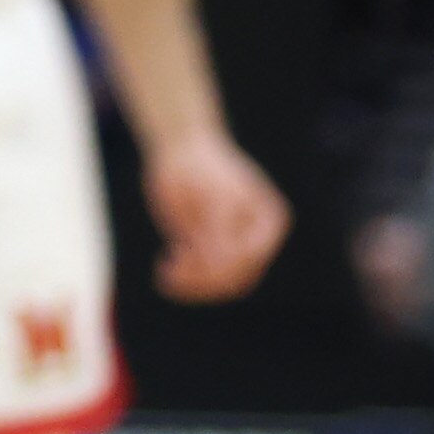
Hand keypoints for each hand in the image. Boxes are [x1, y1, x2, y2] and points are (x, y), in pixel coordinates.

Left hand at [146, 125, 288, 300]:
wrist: (181, 148)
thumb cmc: (195, 164)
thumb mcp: (205, 192)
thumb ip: (216, 227)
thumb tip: (219, 262)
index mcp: (269, 221)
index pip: (249, 258)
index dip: (218, 266)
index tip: (185, 256)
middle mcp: (260, 239)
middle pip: (239, 278)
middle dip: (203, 281)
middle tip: (170, 273)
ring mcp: (239, 247)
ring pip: (223, 284)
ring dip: (194, 286)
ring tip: (165, 273)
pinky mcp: (217, 252)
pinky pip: (208, 278)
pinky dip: (187, 282)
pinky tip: (164, 272)